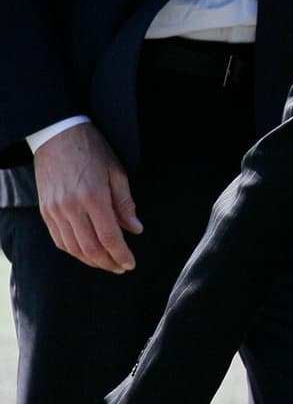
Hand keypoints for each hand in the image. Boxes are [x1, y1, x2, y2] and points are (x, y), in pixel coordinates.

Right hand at [33, 123, 141, 272]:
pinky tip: (86, 253)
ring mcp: (55, 210)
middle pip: (90, 247)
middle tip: (121, 268)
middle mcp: (71, 207)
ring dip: (91, 260)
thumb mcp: (117, 172)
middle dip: (108, 262)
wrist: (58, 135)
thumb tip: (135, 229)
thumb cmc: (93, 150)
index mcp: (93, 196)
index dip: (121, 254)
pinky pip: (59, 239)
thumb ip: (125, 204)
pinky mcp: (45, 211)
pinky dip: (74, 251)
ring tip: (107, 263)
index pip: (109, 237)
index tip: (130, 264)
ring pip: (72, 247)